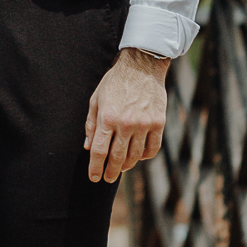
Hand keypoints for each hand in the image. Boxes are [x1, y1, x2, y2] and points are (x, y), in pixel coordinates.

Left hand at [84, 46, 168, 182]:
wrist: (142, 66)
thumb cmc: (115, 82)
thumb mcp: (96, 99)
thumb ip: (91, 124)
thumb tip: (87, 147)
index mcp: (107, 117)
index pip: (99, 151)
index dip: (95, 167)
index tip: (94, 177)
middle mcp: (126, 123)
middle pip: (117, 158)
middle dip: (110, 172)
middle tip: (107, 179)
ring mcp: (144, 124)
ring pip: (135, 156)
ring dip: (126, 166)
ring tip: (120, 169)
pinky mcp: (158, 123)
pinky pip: (152, 149)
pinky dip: (144, 156)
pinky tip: (138, 156)